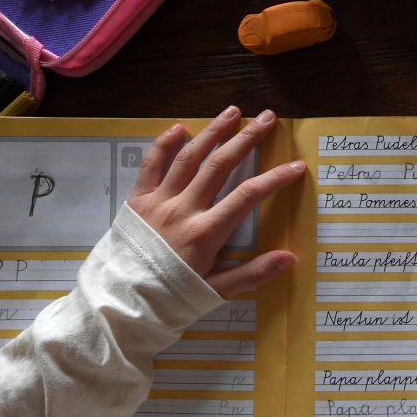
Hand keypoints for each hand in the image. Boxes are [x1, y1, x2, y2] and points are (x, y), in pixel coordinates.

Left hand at [127, 106, 305, 297]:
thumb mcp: (215, 291)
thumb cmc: (171, 299)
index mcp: (206, 232)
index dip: (275, 178)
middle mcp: (183, 209)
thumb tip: (290, 258)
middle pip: (220, 165)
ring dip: (212, 132)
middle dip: (246, 139)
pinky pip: (151, 165)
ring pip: (189, 157)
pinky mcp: (137, 201)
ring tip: (232, 112)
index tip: (296, 166)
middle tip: (267, 118)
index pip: (248, 196)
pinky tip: (179, 128)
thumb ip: (253, 274)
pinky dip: (164, 144)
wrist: (120, 304)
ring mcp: (158, 201)